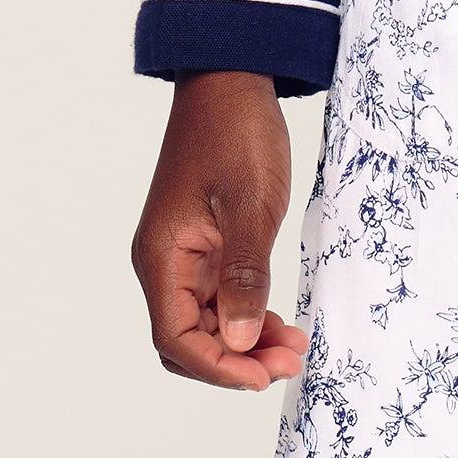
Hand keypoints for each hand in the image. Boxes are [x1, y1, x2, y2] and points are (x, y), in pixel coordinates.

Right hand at [131, 69, 309, 389]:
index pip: (176, 338)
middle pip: (190, 339)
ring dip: (247, 342)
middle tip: (291, 363)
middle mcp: (166, 263)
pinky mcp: (209, 246)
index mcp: (162, 257)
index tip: (263, 376)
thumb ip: (246, 275)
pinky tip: (282, 325)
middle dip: (236, 361)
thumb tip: (240, 341)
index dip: (217, 367)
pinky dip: (250, 316)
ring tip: (296, 349)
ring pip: (210, 323)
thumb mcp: (250, 205)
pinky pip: (223, 299)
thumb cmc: (237, 134)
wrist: (233, 80)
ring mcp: (186, 256)